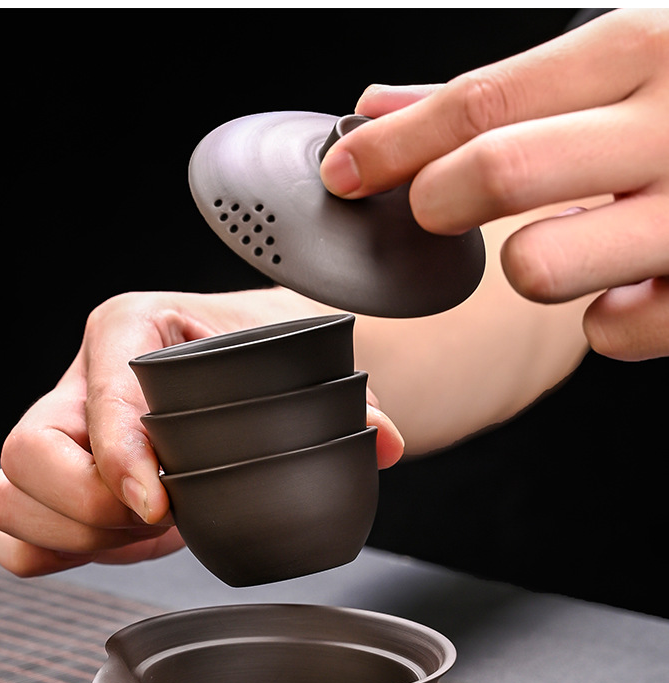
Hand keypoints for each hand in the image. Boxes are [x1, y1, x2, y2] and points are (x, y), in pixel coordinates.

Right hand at [0, 288, 404, 576]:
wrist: (242, 370)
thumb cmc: (259, 359)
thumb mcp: (300, 365)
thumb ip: (349, 406)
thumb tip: (384, 443)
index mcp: (131, 328)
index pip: (101, 395)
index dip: (120, 458)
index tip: (160, 507)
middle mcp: (81, 381)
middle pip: (25, 454)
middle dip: (87, 510)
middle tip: (157, 525)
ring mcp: (60, 435)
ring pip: (5, 498)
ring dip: (69, 538)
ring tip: (142, 536)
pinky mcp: (55, 487)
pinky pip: (6, 532)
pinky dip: (47, 556)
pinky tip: (113, 549)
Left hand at [319, 9, 668, 360]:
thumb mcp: (630, 62)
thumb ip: (509, 91)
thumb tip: (380, 105)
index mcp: (648, 48)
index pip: (487, 95)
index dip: (398, 142)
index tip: (344, 172)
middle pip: (504, 170)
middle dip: (438, 200)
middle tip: (434, 213)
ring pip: (543, 266)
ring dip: (525, 268)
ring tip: (551, 249)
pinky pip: (613, 335)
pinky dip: (602, 323)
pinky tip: (621, 292)